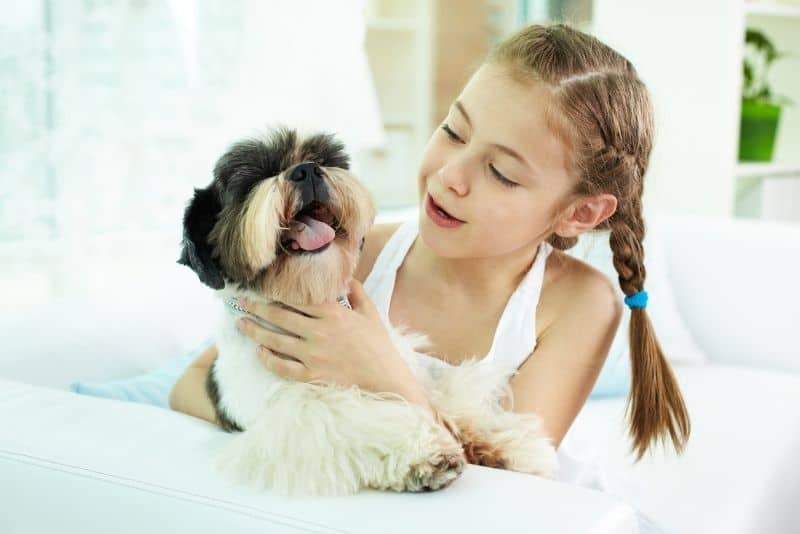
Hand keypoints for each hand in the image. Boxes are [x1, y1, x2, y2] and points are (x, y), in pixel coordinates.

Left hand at [235, 279, 415, 396]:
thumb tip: (347, 278)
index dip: (277, 292)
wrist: (386, 380)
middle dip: (257, 307)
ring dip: (255, 330)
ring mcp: (313, 355)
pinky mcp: (312, 375)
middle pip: (280, 316)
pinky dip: (268, 359)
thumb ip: (357, 294)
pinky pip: (283, 367)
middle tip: (241, 301)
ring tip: (241, 323)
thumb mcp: (372, 315)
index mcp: (333, 314)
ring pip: (276, 340)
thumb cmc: (380, 347)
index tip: (262, 287)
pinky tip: (259, 352)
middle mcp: (319, 332)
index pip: (298, 298)